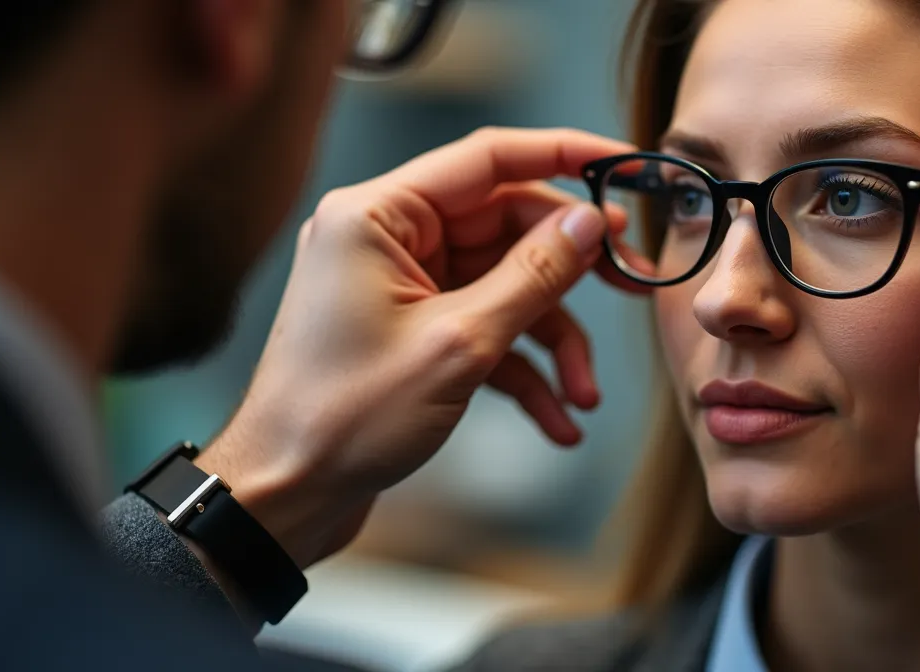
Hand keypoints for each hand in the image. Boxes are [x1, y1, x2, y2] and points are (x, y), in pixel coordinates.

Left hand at [195, 127, 637, 569]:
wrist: (285, 497)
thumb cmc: (343, 419)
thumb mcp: (459, 344)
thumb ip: (533, 276)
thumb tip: (590, 224)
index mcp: (379, 216)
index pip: (490, 159)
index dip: (567, 156)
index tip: (628, 165)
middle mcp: (387, 239)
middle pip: (507, 226)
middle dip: (573, 268)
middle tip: (634, 285)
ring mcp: (400, 286)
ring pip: (505, 286)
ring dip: (553, 339)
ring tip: (585, 393)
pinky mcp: (411, 331)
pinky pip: (485, 330)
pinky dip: (523, 370)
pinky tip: (558, 418)